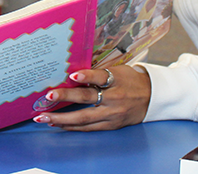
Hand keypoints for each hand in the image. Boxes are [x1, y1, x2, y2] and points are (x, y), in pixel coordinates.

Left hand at [33, 65, 150, 130]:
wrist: (152, 97)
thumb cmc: (131, 80)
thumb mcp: (118, 70)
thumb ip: (99, 72)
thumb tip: (73, 72)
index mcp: (116, 80)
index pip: (101, 77)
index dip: (87, 75)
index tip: (73, 74)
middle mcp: (114, 98)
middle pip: (87, 97)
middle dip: (66, 96)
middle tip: (49, 96)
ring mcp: (112, 113)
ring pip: (84, 117)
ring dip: (62, 118)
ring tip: (45, 118)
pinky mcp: (111, 125)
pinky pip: (89, 127)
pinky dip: (73, 126)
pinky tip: (59, 124)